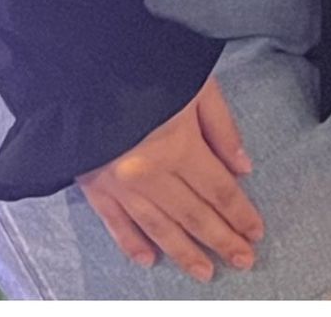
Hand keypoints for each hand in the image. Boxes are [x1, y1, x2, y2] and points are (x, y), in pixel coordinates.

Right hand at [76, 73, 262, 282]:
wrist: (74, 58)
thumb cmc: (138, 61)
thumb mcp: (192, 82)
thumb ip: (219, 125)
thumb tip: (242, 166)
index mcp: (178, 146)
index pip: (219, 190)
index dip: (241, 214)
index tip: (256, 232)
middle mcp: (151, 174)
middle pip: (195, 216)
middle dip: (222, 240)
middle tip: (243, 260)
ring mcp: (120, 183)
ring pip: (160, 227)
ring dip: (185, 252)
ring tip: (205, 271)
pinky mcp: (92, 182)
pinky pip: (114, 222)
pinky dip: (131, 243)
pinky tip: (149, 259)